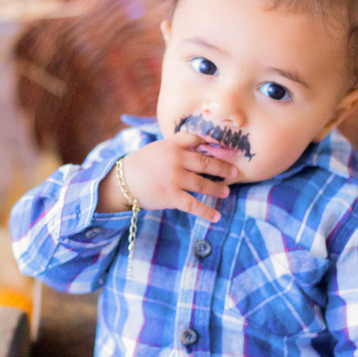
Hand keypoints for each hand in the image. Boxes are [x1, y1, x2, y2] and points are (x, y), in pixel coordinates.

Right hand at [106, 132, 238, 221]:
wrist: (122, 181)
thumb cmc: (143, 164)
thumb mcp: (160, 148)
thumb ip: (179, 146)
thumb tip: (204, 147)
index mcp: (173, 145)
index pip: (198, 140)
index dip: (214, 144)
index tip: (228, 148)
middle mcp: (176, 159)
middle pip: (206, 162)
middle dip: (223, 168)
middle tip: (235, 172)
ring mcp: (174, 178)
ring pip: (203, 184)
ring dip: (218, 189)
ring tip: (226, 192)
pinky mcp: (171, 196)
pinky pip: (194, 205)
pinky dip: (207, 211)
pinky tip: (216, 216)